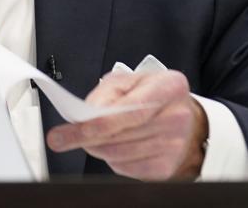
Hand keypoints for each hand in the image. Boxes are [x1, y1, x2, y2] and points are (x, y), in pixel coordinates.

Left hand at [46, 70, 207, 180]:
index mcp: (170, 87)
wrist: (184, 118)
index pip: (132, 110)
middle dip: (88, 137)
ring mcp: (175, 145)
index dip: (101, 122)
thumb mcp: (131, 80)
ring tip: (92, 138)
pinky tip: (114, 147)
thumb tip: (87, 113)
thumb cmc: (153, 96)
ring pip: (119, 154)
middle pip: (122, 135)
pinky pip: (127, 168)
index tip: (78, 128)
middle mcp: (177, 117)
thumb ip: (107, 91)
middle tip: (62, 137)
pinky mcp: (167, 167)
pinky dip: (112, 160)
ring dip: (98, 148)